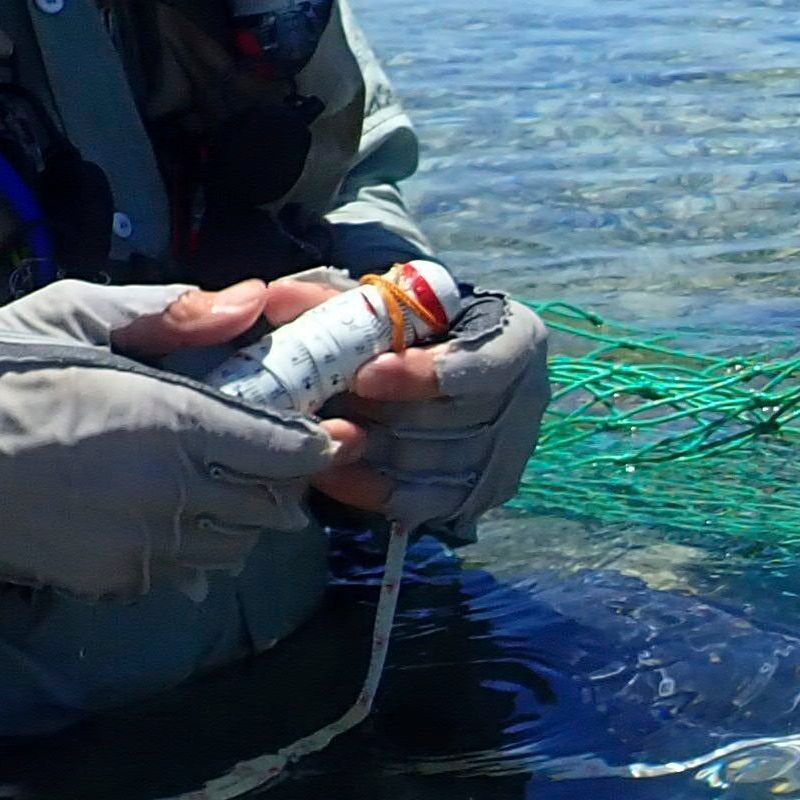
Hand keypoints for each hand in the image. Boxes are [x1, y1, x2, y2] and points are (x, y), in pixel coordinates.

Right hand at [0, 280, 362, 600]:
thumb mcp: (74, 314)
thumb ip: (171, 313)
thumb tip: (251, 300)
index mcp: (169, 420)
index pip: (286, 449)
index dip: (316, 441)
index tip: (325, 428)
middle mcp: (169, 492)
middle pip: (274, 502)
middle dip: (285, 477)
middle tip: (270, 449)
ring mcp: (143, 545)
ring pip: (240, 543)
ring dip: (246, 515)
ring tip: (219, 479)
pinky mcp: (114, 581)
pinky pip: (190, 572)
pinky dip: (199, 546)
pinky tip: (171, 512)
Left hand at [322, 288, 552, 532]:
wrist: (451, 367)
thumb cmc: (420, 330)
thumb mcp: (389, 304)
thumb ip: (339, 301)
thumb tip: (273, 298)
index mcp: (517, 340)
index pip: (481, 365)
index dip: (423, 375)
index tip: (364, 376)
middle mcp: (525, 401)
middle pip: (449, 422)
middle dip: (380, 418)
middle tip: (322, 409)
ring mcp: (505, 455)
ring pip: (431, 462)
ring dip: (369, 452)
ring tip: (316, 436)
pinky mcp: (478, 494)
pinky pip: (420, 501)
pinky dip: (368, 488)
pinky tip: (329, 471)